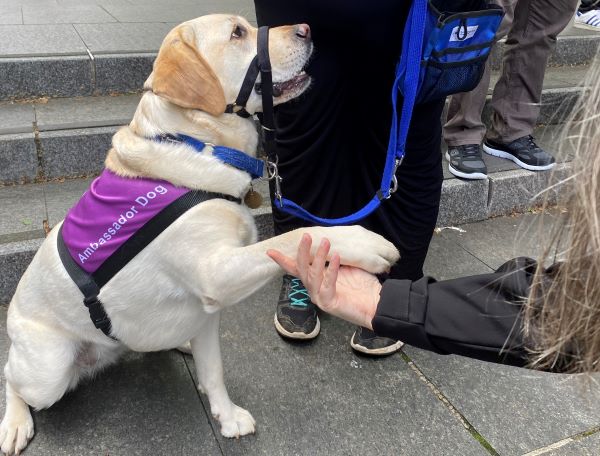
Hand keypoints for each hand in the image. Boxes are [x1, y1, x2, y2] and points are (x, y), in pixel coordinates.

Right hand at [267, 234, 381, 328]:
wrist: (376, 303)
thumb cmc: (361, 285)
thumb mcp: (344, 266)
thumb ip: (331, 258)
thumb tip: (325, 241)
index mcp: (315, 281)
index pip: (296, 269)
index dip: (283, 260)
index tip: (271, 251)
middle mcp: (314, 290)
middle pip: (302, 269)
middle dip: (303, 252)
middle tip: (307, 236)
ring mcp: (320, 297)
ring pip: (313, 276)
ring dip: (318, 257)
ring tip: (325, 242)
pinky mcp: (329, 303)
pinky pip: (328, 284)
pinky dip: (331, 270)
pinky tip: (335, 257)